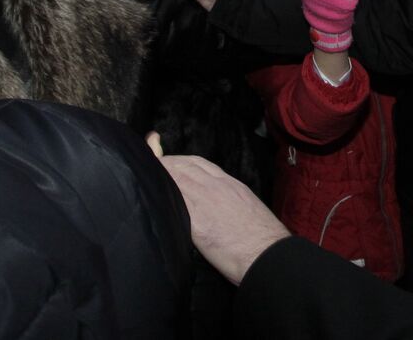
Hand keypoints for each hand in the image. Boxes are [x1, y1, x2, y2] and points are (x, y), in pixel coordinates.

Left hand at [159, 154, 289, 285]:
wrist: (267, 253)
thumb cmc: (262, 237)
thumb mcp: (247, 207)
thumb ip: (228, 200)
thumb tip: (215, 206)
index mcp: (230, 184)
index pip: (199, 163)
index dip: (180, 159)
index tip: (167, 159)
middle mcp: (217, 186)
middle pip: (183, 166)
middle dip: (165, 164)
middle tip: (150, 166)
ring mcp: (206, 201)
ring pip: (176, 177)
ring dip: (159, 176)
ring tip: (145, 179)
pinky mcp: (197, 220)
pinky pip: (174, 199)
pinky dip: (160, 193)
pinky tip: (149, 195)